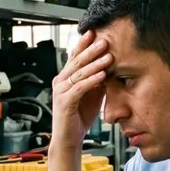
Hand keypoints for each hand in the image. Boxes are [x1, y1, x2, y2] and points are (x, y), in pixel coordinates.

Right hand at [51, 32, 112, 149]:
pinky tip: (102, 74)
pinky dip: (92, 80)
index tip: (95, 32)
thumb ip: (97, 80)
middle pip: (77, 61)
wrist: (69, 139)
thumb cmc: (80, 116)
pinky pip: (80, 88)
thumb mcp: (92, 94)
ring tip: (108, 55)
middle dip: (91, 49)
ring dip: (95, 63)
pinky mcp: (64, 102)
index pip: (75, 56)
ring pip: (79, 73)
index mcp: (65, 77)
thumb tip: (109, 65)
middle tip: (104, 39)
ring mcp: (60, 91)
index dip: (84, 44)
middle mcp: (60, 81)